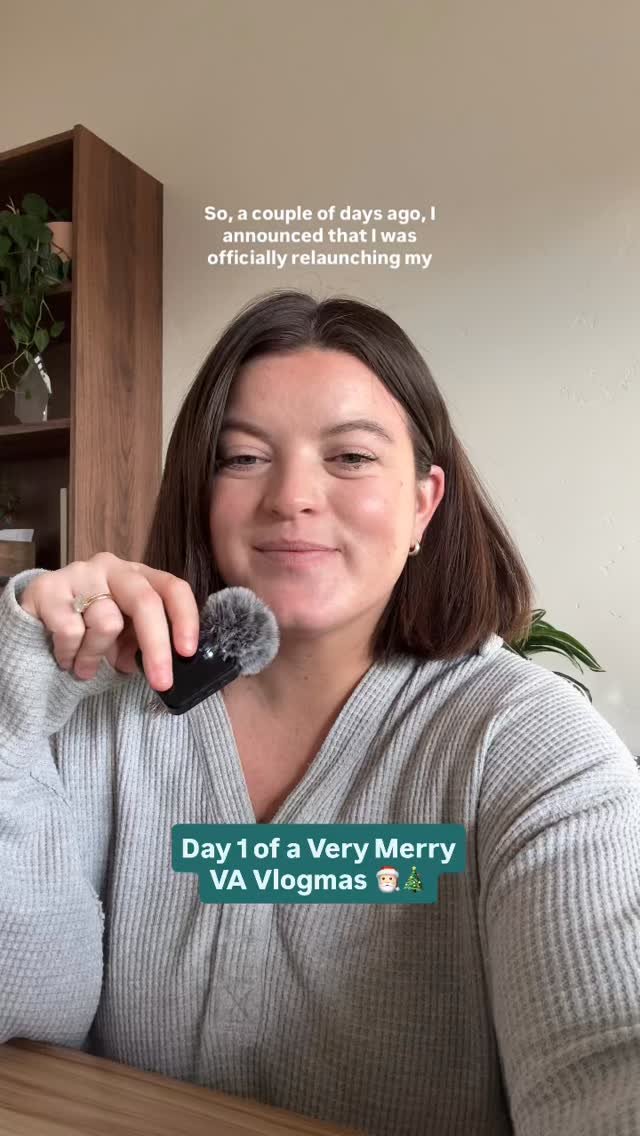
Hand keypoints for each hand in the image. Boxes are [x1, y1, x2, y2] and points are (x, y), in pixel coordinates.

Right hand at [19, 552, 200, 690]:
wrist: (33, 621)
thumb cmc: (88, 628)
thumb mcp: (122, 637)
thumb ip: (143, 644)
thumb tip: (164, 668)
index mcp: (139, 576)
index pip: (172, 588)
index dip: (185, 618)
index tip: (187, 652)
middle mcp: (112, 567)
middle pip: (145, 602)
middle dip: (156, 648)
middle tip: (160, 683)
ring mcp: (79, 573)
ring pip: (106, 623)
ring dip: (97, 657)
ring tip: (84, 667)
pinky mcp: (47, 587)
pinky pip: (71, 631)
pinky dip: (70, 655)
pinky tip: (64, 657)